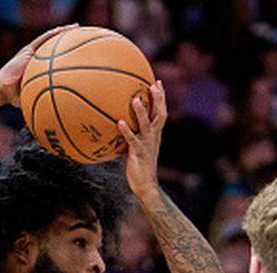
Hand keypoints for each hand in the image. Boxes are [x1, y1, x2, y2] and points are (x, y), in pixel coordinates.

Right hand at [0, 24, 78, 107]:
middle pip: (56, 46)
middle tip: (84, 35)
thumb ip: (47, 101)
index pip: (57, 57)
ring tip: (76, 27)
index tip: (82, 51)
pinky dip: (51, 34)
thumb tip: (62, 114)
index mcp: (40, 67)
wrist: (3, 90)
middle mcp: (37, 58)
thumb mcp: (35, 98)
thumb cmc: (17, 97)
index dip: (69, 53)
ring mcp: (32, 53)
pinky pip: (41, 40)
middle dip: (70, 39)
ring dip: (63, 32)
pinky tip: (61, 30)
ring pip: (50, 39)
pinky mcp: (27, 50)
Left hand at [117, 81, 166, 197]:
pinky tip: (119, 122)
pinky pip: (132, 140)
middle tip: (153, 84)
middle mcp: (154, 137)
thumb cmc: (139, 166)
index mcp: (155, 134)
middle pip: (159, 114)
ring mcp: (148, 145)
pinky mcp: (139, 153)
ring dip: (141, 112)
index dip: (160, 98)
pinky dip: (126, 131)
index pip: (160, 112)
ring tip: (135, 99)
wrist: (146, 186)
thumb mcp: (136, 147)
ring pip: (147, 125)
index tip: (157, 82)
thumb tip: (116, 122)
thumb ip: (131, 134)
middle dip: (157, 99)